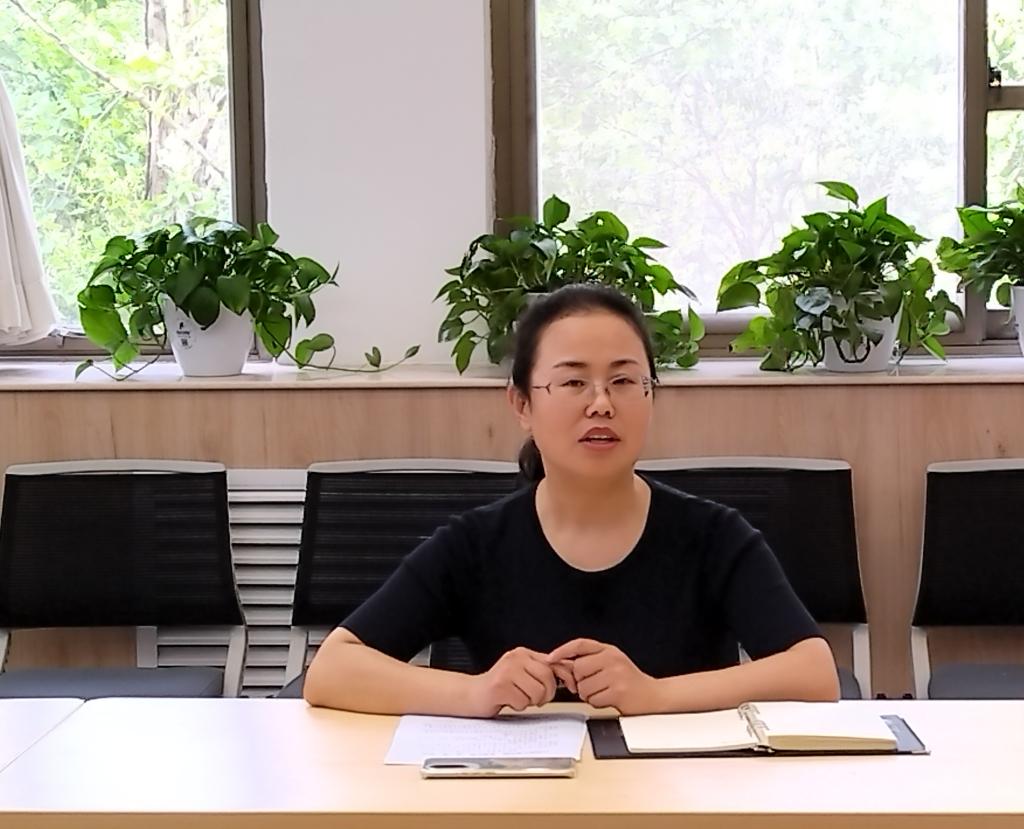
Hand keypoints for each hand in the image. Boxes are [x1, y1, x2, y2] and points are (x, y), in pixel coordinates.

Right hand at [464, 646, 566, 716]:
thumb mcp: (523, 673)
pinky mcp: (499, 686)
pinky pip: (522, 702)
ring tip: (519, 698)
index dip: (566, 675)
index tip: (573, 686)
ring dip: (530, 701)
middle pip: (547, 677)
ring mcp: (507, 671)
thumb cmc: (500, 687)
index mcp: (523, 654)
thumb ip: (542, 671)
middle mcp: (515, 658)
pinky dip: (518, 706)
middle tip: (537, 698)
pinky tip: (508, 701)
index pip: (553, 662)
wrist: (472, 694)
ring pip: (536, 691)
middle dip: (547, 693)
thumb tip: (569, 673)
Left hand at [545, 638, 660, 714]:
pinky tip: (609, 699)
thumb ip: (590, 661)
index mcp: (608, 650)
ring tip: (603, 692)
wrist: (652, 696)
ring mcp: (616, 674)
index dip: (562, 650)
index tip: (550, 658)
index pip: (580, 644)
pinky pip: (593, 699)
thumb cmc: (629, 681)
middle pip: (578, 669)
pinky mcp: (618, 691)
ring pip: (583, 687)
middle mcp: (612, 658)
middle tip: (592, 685)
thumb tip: (562, 664)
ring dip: (589, 695)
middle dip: (580, 681)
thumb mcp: (611, 664)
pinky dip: (597, 703)